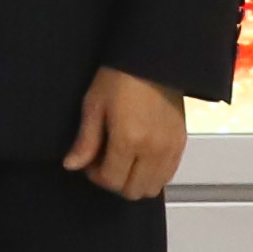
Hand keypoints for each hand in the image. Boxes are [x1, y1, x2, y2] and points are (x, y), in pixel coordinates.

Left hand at [65, 66, 188, 201]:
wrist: (153, 60)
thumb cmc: (119, 78)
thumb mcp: (94, 105)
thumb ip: (86, 141)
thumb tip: (71, 165)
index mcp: (129, 140)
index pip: (112, 181)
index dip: (96, 176)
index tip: (89, 161)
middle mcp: (153, 150)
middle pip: (133, 191)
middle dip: (114, 181)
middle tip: (104, 160)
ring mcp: (170, 149)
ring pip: (152, 188)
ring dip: (134, 181)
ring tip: (123, 159)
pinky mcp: (181, 144)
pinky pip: (168, 175)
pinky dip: (152, 174)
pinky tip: (139, 156)